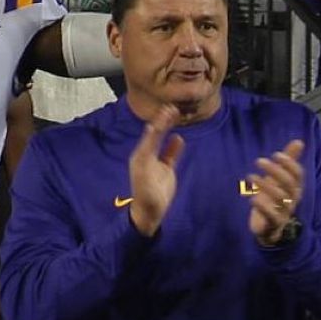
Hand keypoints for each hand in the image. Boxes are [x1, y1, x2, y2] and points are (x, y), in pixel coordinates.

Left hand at [129, 105, 185, 236]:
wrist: (150, 210)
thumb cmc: (145, 189)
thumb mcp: (146, 166)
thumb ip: (151, 147)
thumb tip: (153, 126)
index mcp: (141, 153)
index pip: (151, 133)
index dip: (159, 121)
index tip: (167, 109)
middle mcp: (147, 155)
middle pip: (157, 134)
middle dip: (164, 122)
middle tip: (172, 108)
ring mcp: (157, 162)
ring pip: (164, 142)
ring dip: (169, 130)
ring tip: (176, 117)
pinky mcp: (166, 170)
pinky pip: (170, 155)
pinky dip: (175, 146)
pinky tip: (179, 138)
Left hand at [248, 140, 304, 245]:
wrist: (272, 228)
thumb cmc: (275, 198)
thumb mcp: (280, 179)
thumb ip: (289, 161)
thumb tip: (299, 141)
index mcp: (295, 187)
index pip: (298, 174)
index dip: (289, 163)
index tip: (275, 154)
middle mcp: (292, 198)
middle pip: (289, 183)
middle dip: (275, 170)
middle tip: (258, 160)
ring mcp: (284, 211)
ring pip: (280, 197)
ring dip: (264, 185)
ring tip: (250, 176)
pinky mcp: (274, 223)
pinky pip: (271, 215)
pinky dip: (262, 206)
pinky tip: (251, 197)